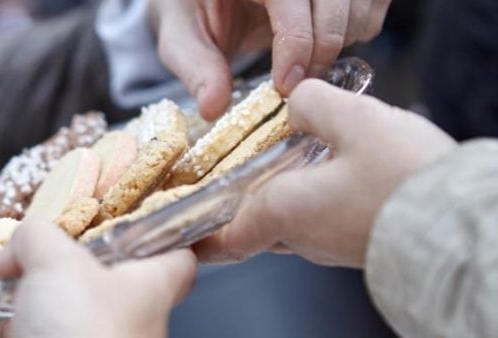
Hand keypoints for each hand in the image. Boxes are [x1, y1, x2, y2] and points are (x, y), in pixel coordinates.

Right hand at [0, 220, 195, 337]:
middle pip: (87, 287)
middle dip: (49, 267)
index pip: (169, 259)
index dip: (151, 235)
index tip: (121, 215)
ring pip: (36, 324)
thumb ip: (33, 239)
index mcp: (142, 288)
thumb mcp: (58, 261)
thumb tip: (10, 250)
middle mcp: (113, 325)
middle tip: (15, 245)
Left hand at [150, 0, 391, 118]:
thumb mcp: (181, 35)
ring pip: (361, 2)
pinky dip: (359, 29)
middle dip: (322, 50)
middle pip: (334, 1)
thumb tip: (213, 108)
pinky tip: (323, 42)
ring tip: (307, 62)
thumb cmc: (195, 8)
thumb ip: (196, 68)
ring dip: (342, 41)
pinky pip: (374, 1)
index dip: (296, 44)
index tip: (286, 88)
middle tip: (299, 87)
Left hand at [194, 79, 456, 267]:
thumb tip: (295, 99)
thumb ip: (314, 105)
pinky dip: (311, 200)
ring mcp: (329, 246)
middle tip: (227, 181)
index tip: (180, 233)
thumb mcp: (353, 122)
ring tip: (279, 166)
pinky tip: (328, 172)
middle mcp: (299, 238)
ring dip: (278, 198)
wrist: (458, 227)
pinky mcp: (357, 243)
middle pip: (251, 226)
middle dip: (236, 205)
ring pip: (288, 223)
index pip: (221, 239)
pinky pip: (321, 222)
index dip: (197, 237)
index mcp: (279, 213)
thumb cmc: (403, 184)